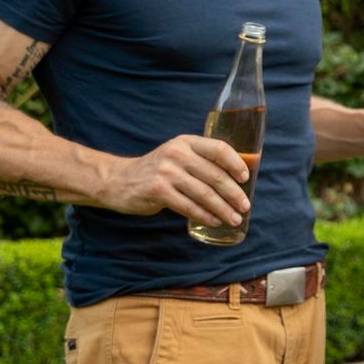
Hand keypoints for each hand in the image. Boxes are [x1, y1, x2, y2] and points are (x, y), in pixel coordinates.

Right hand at [108, 135, 253, 223]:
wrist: (119, 180)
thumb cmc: (158, 170)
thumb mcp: (178, 156)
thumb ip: (201, 161)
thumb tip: (237, 180)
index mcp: (186, 142)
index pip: (219, 148)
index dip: (236, 164)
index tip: (245, 178)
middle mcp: (177, 153)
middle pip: (215, 175)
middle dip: (234, 194)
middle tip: (245, 206)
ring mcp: (166, 172)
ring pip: (204, 194)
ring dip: (223, 209)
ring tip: (234, 218)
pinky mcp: (158, 191)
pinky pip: (189, 206)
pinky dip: (205, 216)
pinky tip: (214, 221)